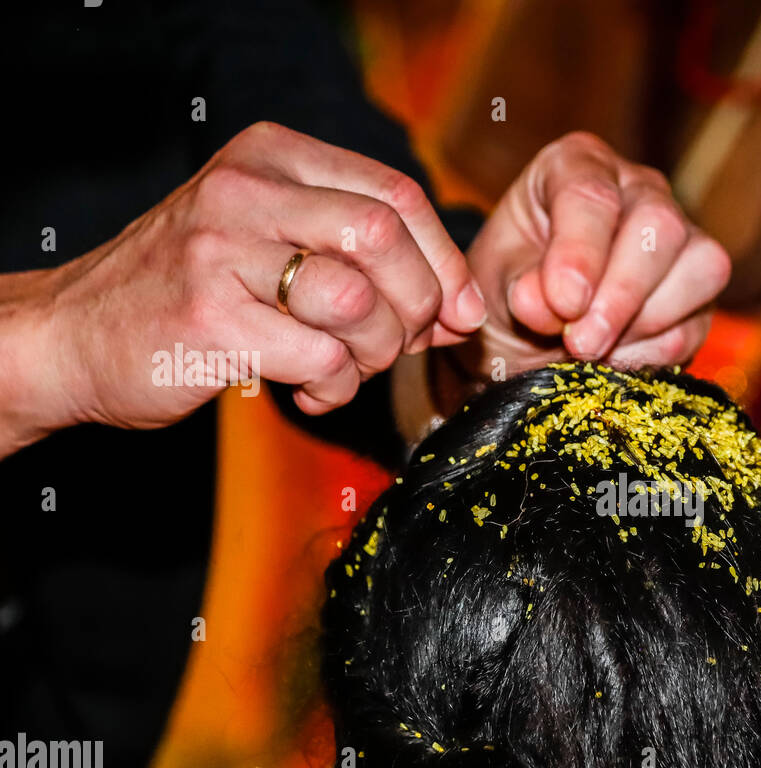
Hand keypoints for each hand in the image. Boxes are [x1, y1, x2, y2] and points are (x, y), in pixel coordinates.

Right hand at [10, 121, 484, 446]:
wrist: (72, 334)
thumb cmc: (190, 291)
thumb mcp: (269, 238)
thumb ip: (361, 256)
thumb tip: (462, 307)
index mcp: (270, 156)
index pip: (398, 194)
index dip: (445, 262)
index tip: (458, 313)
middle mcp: (245, 190)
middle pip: (386, 240)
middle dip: (417, 308)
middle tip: (400, 344)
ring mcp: (221, 252)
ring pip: (359, 303)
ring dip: (375, 355)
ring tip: (346, 369)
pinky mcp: (210, 321)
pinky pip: (322, 360)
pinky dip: (337, 391)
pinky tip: (311, 393)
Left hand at [464, 131, 730, 376]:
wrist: (530, 335)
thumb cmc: (512, 290)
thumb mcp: (494, 286)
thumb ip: (518, 288)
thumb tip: (545, 304)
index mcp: (577, 165)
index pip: (591, 194)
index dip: (580, 252)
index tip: (563, 303)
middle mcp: (639, 189)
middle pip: (660, 225)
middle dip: (621, 294)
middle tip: (581, 342)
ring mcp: (681, 237)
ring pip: (700, 267)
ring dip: (645, 324)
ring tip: (592, 351)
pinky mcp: (698, 290)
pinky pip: (697, 320)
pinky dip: (655, 351)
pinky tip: (615, 359)